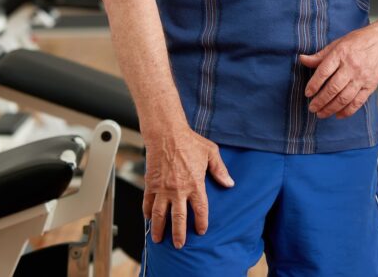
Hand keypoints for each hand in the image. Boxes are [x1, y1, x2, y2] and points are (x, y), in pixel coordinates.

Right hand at [143, 127, 233, 247]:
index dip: (201, 222)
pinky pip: (148, 203)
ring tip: (159, 239)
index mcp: (195, 183)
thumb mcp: (211, 153)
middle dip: (179, 234)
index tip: (201, 231)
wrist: (167, 134)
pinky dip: (147, 212)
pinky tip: (149, 218)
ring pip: (160, 215)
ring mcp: (163, 188)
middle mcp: (179, 189)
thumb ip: (220, 170)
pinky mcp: (151, 184)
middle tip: (179, 245)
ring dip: (160, 229)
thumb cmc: (190, 141)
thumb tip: (230, 184)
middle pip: (179, 218)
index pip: (200, 209)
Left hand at [298, 23, 377, 118]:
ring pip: (344, 98)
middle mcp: (351, 67)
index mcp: (341, 53)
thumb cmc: (358, 42)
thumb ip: (320, 55)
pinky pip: (358, 102)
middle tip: (311, 108)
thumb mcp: (338, 43)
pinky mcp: (371, 86)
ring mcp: (362, 78)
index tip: (307, 93)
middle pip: (333, 88)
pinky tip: (337, 115)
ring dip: (330, 108)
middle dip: (320, 100)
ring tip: (320, 114)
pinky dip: (347, 111)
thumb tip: (302, 59)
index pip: (324, 72)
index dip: (314, 84)